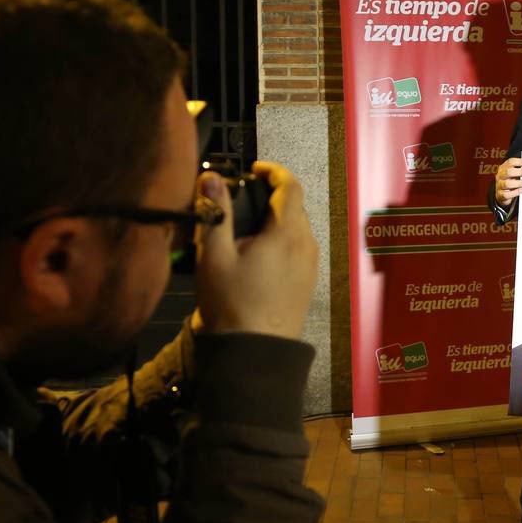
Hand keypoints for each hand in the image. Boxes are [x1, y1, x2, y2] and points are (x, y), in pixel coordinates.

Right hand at [191, 161, 317, 338]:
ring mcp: (310, 264)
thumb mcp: (214, 256)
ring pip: (298, 227)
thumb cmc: (232, 305)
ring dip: (277, 218)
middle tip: (242, 199)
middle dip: (271, 195)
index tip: (254, 170)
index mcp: (286, 234)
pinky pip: (299, 247)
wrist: (255, 352)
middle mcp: (305, 245)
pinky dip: (283, 238)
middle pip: (294, 205)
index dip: (273, 171)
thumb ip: (215, 213)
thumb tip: (210, 178)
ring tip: (246, 229)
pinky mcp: (308, 280)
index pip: (290, 186)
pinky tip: (259, 254)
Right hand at [494, 156, 521, 206]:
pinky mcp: (500, 195)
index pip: (511, 162)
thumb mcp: (513, 174)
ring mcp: (499, 185)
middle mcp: (500, 176)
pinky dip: (516, 192)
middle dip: (521, 172)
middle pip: (509, 172)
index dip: (521, 162)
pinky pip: (507, 194)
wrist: (502, 194)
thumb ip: (520, 170)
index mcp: (503, 168)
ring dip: (519, 183)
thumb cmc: (510, 181)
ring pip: (507, 184)